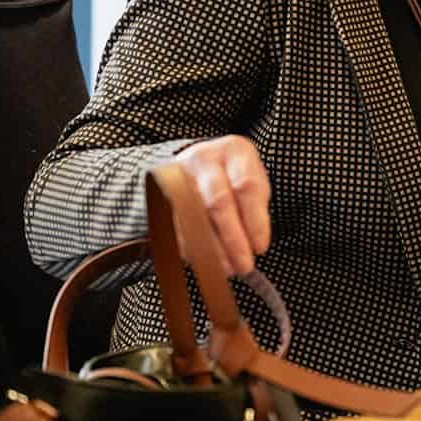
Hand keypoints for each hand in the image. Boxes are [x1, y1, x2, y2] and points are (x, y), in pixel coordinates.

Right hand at [172, 134, 270, 275]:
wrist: (193, 165)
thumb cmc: (232, 177)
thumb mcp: (251, 181)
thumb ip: (255, 207)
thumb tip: (255, 246)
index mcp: (234, 151)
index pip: (247, 186)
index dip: (255, 220)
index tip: (260, 247)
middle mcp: (204, 158)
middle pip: (219, 202)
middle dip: (233, 239)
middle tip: (244, 265)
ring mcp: (178, 174)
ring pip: (194, 217)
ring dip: (212, 249)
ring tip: (227, 268)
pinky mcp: (159, 193)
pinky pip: (174, 226)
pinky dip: (192, 249)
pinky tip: (206, 262)